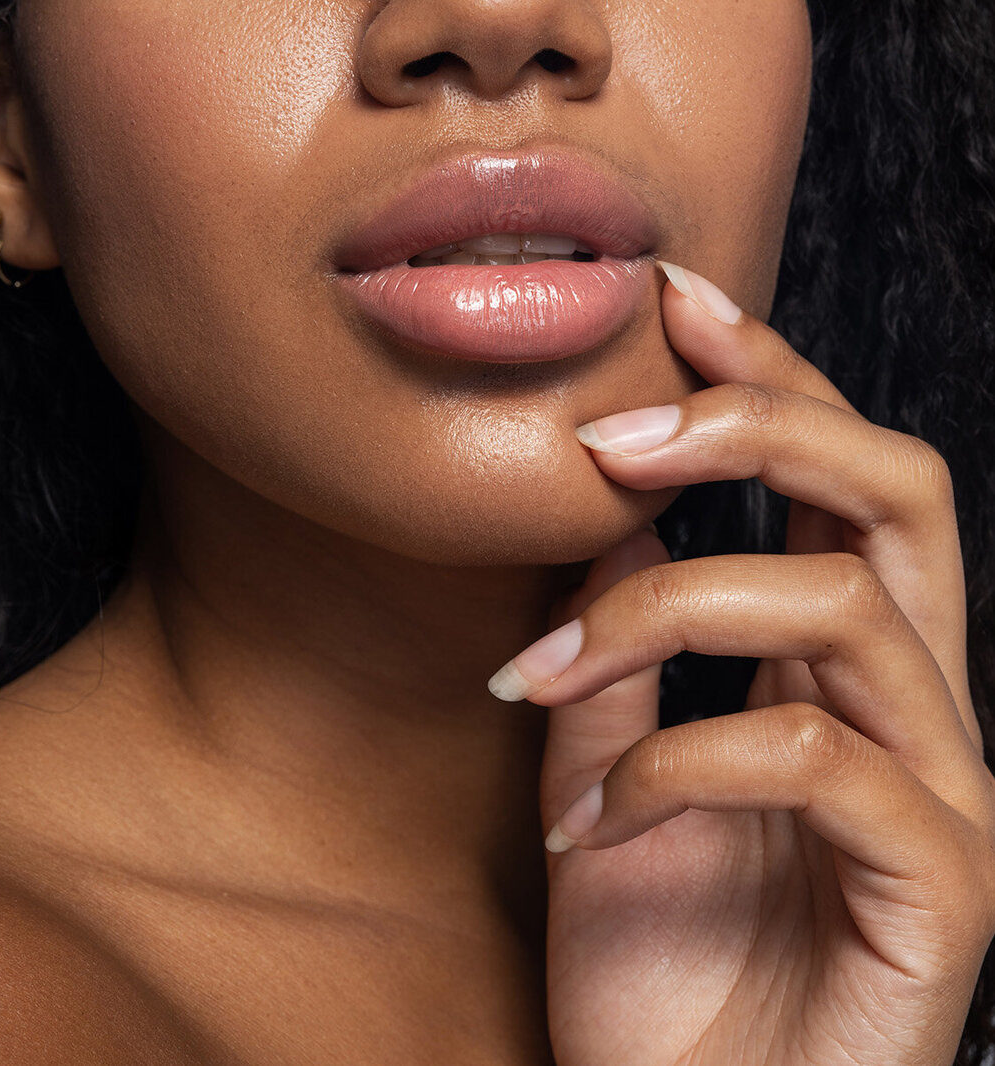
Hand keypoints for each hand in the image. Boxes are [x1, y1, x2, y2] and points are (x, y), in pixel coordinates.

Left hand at [488, 261, 994, 1064]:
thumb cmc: (652, 962)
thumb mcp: (604, 767)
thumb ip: (619, 646)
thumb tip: (607, 521)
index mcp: (841, 669)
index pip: (837, 476)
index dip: (768, 374)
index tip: (670, 299)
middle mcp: (914, 710)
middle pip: (903, 491)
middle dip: (766, 424)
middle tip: (615, 433)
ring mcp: (943, 797)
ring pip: (852, 607)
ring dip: (666, 614)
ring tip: (539, 677)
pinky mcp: (944, 891)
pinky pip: (821, 761)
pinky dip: (678, 765)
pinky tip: (588, 821)